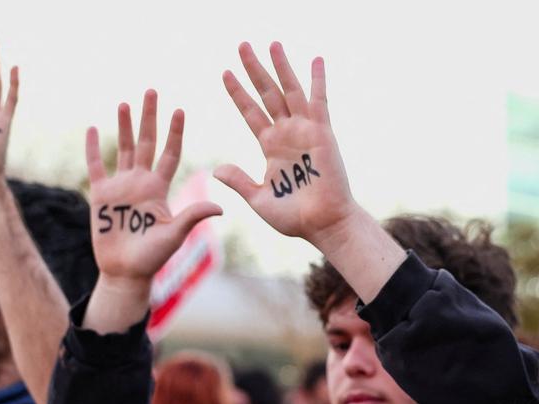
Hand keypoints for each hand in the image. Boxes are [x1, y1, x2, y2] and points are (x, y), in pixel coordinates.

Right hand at [85, 89, 221, 285]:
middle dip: (149, 117)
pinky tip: (94, 128)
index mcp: (159, 188)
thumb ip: (192, 217)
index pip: (169, 153)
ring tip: (125, 102)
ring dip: (124, 126)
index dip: (174, 132)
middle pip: (146, 143)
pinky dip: (94, 148)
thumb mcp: (175, 235)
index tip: (180, 110)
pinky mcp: (101, 195)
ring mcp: (120, 187)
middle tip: (152, 90)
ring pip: (123, 149)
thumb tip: (220, 207)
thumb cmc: (152, 257)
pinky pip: (96, 166)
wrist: (125, 272)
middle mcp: (141, 182)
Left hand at [215, 42, 359, 249]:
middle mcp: (286, 133)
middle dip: (254, 69)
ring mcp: (305, 130)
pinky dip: (318, 80)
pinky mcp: (322, 133)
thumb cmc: (294, 216)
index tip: (225, 72)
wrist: (322, 224)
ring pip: (289, 91)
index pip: (250, 111)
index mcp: (270, 146)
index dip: (238, 92)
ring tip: (271, 43)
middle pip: (267, 93)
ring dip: (281, 67)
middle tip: (242, 45)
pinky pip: (319, 102)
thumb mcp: (258, 198)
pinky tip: (315, 59)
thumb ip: (239, 181)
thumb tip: (216, 170)